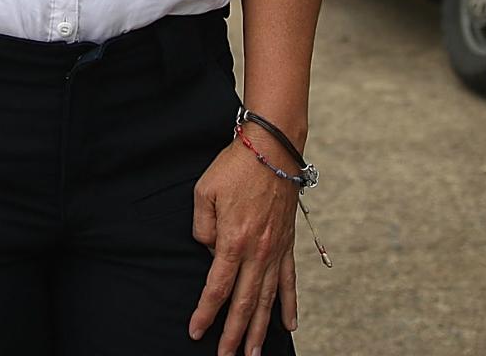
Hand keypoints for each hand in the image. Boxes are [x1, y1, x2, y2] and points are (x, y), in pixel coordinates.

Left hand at [190, 139, 299, 354]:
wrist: (272, 149)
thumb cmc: (234, 167)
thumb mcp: (203, 191)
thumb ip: (202, 227)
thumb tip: (208, 250)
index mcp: (232, 240)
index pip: (216, 288)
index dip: (205, 313)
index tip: (195, 331)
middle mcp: (257, 251)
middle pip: (243, 302)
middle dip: (233, 333)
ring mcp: (276, 250)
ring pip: (267, 299)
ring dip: (259, 329)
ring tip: (253, 353)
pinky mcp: (288, 244)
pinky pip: (289, 281)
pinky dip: (288, 305)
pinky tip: (289, 325)